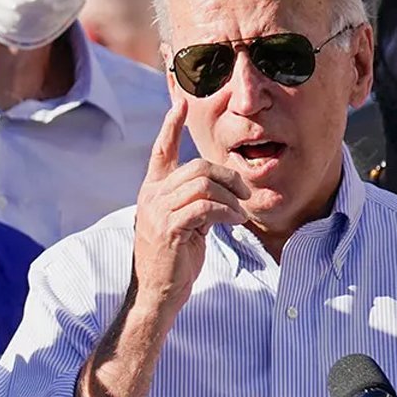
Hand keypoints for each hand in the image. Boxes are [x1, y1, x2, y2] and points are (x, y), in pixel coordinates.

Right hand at [131, 96, 249, 314]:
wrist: (157, 293)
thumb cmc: (173, 259)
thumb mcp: (182, 223)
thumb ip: (193, 202)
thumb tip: (218, 190)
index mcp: (152, 190)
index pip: (160, 151)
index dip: (170, 126)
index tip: (180, 103)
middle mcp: (151, 196)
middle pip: (197, 167)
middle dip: (228, 176)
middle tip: (245, 192)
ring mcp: (158, 211)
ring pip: (203, 184)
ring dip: (230, 197)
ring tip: (239, 212)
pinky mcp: (170, 228)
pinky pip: (205, 207)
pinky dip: (226, 212)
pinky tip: (234, 221)